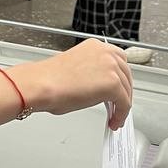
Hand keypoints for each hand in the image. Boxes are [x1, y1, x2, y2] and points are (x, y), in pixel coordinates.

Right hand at [15, 39, 132, 130]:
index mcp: (94, 46)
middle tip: (118, 104)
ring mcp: (111, 67)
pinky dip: (121, 115)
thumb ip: (92, 73)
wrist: (41, 85)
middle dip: (123, 91)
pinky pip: (124, 104)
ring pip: (126, 90)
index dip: (119, 78)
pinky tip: (113, 121)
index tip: (117, 88)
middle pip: (126, 75)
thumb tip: (98, 88)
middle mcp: (105, 53)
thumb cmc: (48, 79)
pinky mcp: (113, 85)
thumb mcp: (75, 68)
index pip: (118, 60)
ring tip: (115, 116)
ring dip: (122, 105)